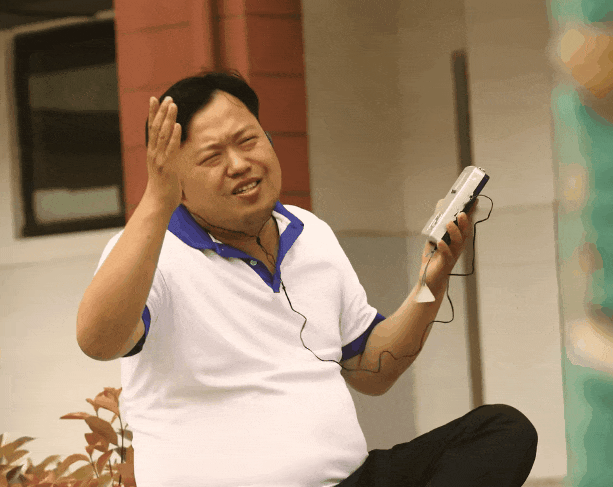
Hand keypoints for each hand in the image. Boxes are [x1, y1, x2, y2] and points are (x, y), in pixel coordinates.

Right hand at [143, 96, 182, 211]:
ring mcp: (159, 160)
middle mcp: (154, 153)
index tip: (155, 98)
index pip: (152, 128)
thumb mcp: (164, 168)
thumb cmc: (164, 187)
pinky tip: (178, 125)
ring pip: (163, 135)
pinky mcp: (167, 167)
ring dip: (168, 119)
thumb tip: (173, 149)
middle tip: (168, 97)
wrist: (158, 203)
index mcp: (153, 152)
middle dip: (162, 111)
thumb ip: (167, 156)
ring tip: (173, 105)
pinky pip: (171, 149)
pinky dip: (174, 136)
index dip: (153, 113)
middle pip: (156, 128)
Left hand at [419, 199, 477, 289]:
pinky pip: (447, 256)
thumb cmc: (433, 258)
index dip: (469, 214)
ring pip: (457, 244)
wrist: (428, 280)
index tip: (473, 201)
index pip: (464, 225)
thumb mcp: (434, 237)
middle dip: (464, 223)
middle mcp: (456, 248)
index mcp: (455, 240)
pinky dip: (444, 248)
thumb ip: (437, 222)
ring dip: (454, 233)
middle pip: (464, 234)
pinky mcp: (444, 264)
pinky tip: (440, 242)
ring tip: (449, 224)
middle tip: (461, 213)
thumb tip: (440, 204)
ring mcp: (452, 256)